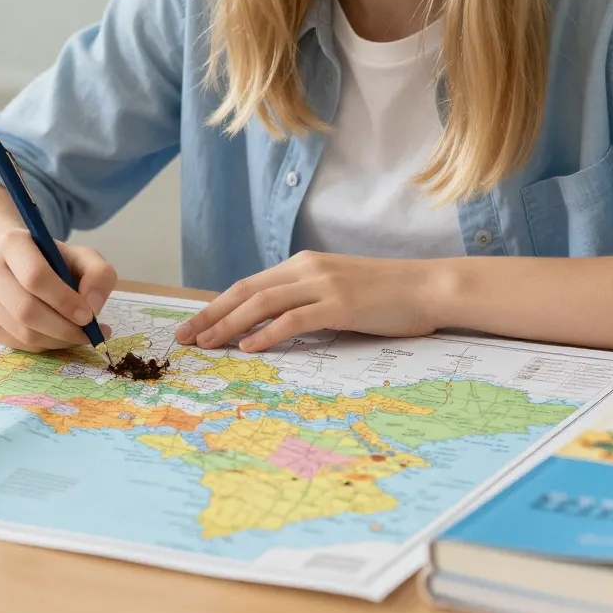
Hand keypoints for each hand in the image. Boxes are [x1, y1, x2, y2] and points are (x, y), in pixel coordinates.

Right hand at [0, 229, 117, 351]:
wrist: (17, 265)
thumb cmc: (54, 261)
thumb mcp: (83, 257)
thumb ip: (99, 274)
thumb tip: (92, 306)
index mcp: (12, 243)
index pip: (35, 277)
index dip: (64, 301)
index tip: (88, 315)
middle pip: (26, 310)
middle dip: (63, 328)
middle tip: (88, 334)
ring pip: (22, 333)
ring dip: (57, 340)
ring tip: (79, 335)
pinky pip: (18, 344)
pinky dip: (45, 345)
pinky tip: (59, 336)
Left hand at [174, 251, 447, 352]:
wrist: (428, 287)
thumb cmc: (386, 296)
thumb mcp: (339, 291)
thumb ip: (307, 302)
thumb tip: (276, 326)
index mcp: (303, 265)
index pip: (248, 285)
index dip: (216, 305)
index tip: (193, 326)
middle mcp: (307, 269)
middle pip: (246, 292)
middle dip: (210, 315)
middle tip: (184, 338)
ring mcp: (323, 284)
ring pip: (263, 303)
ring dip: (229, 324)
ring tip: (206, 343)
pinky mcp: (340, 304)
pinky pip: (294, 319)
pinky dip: (267, 333)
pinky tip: (249, 347)